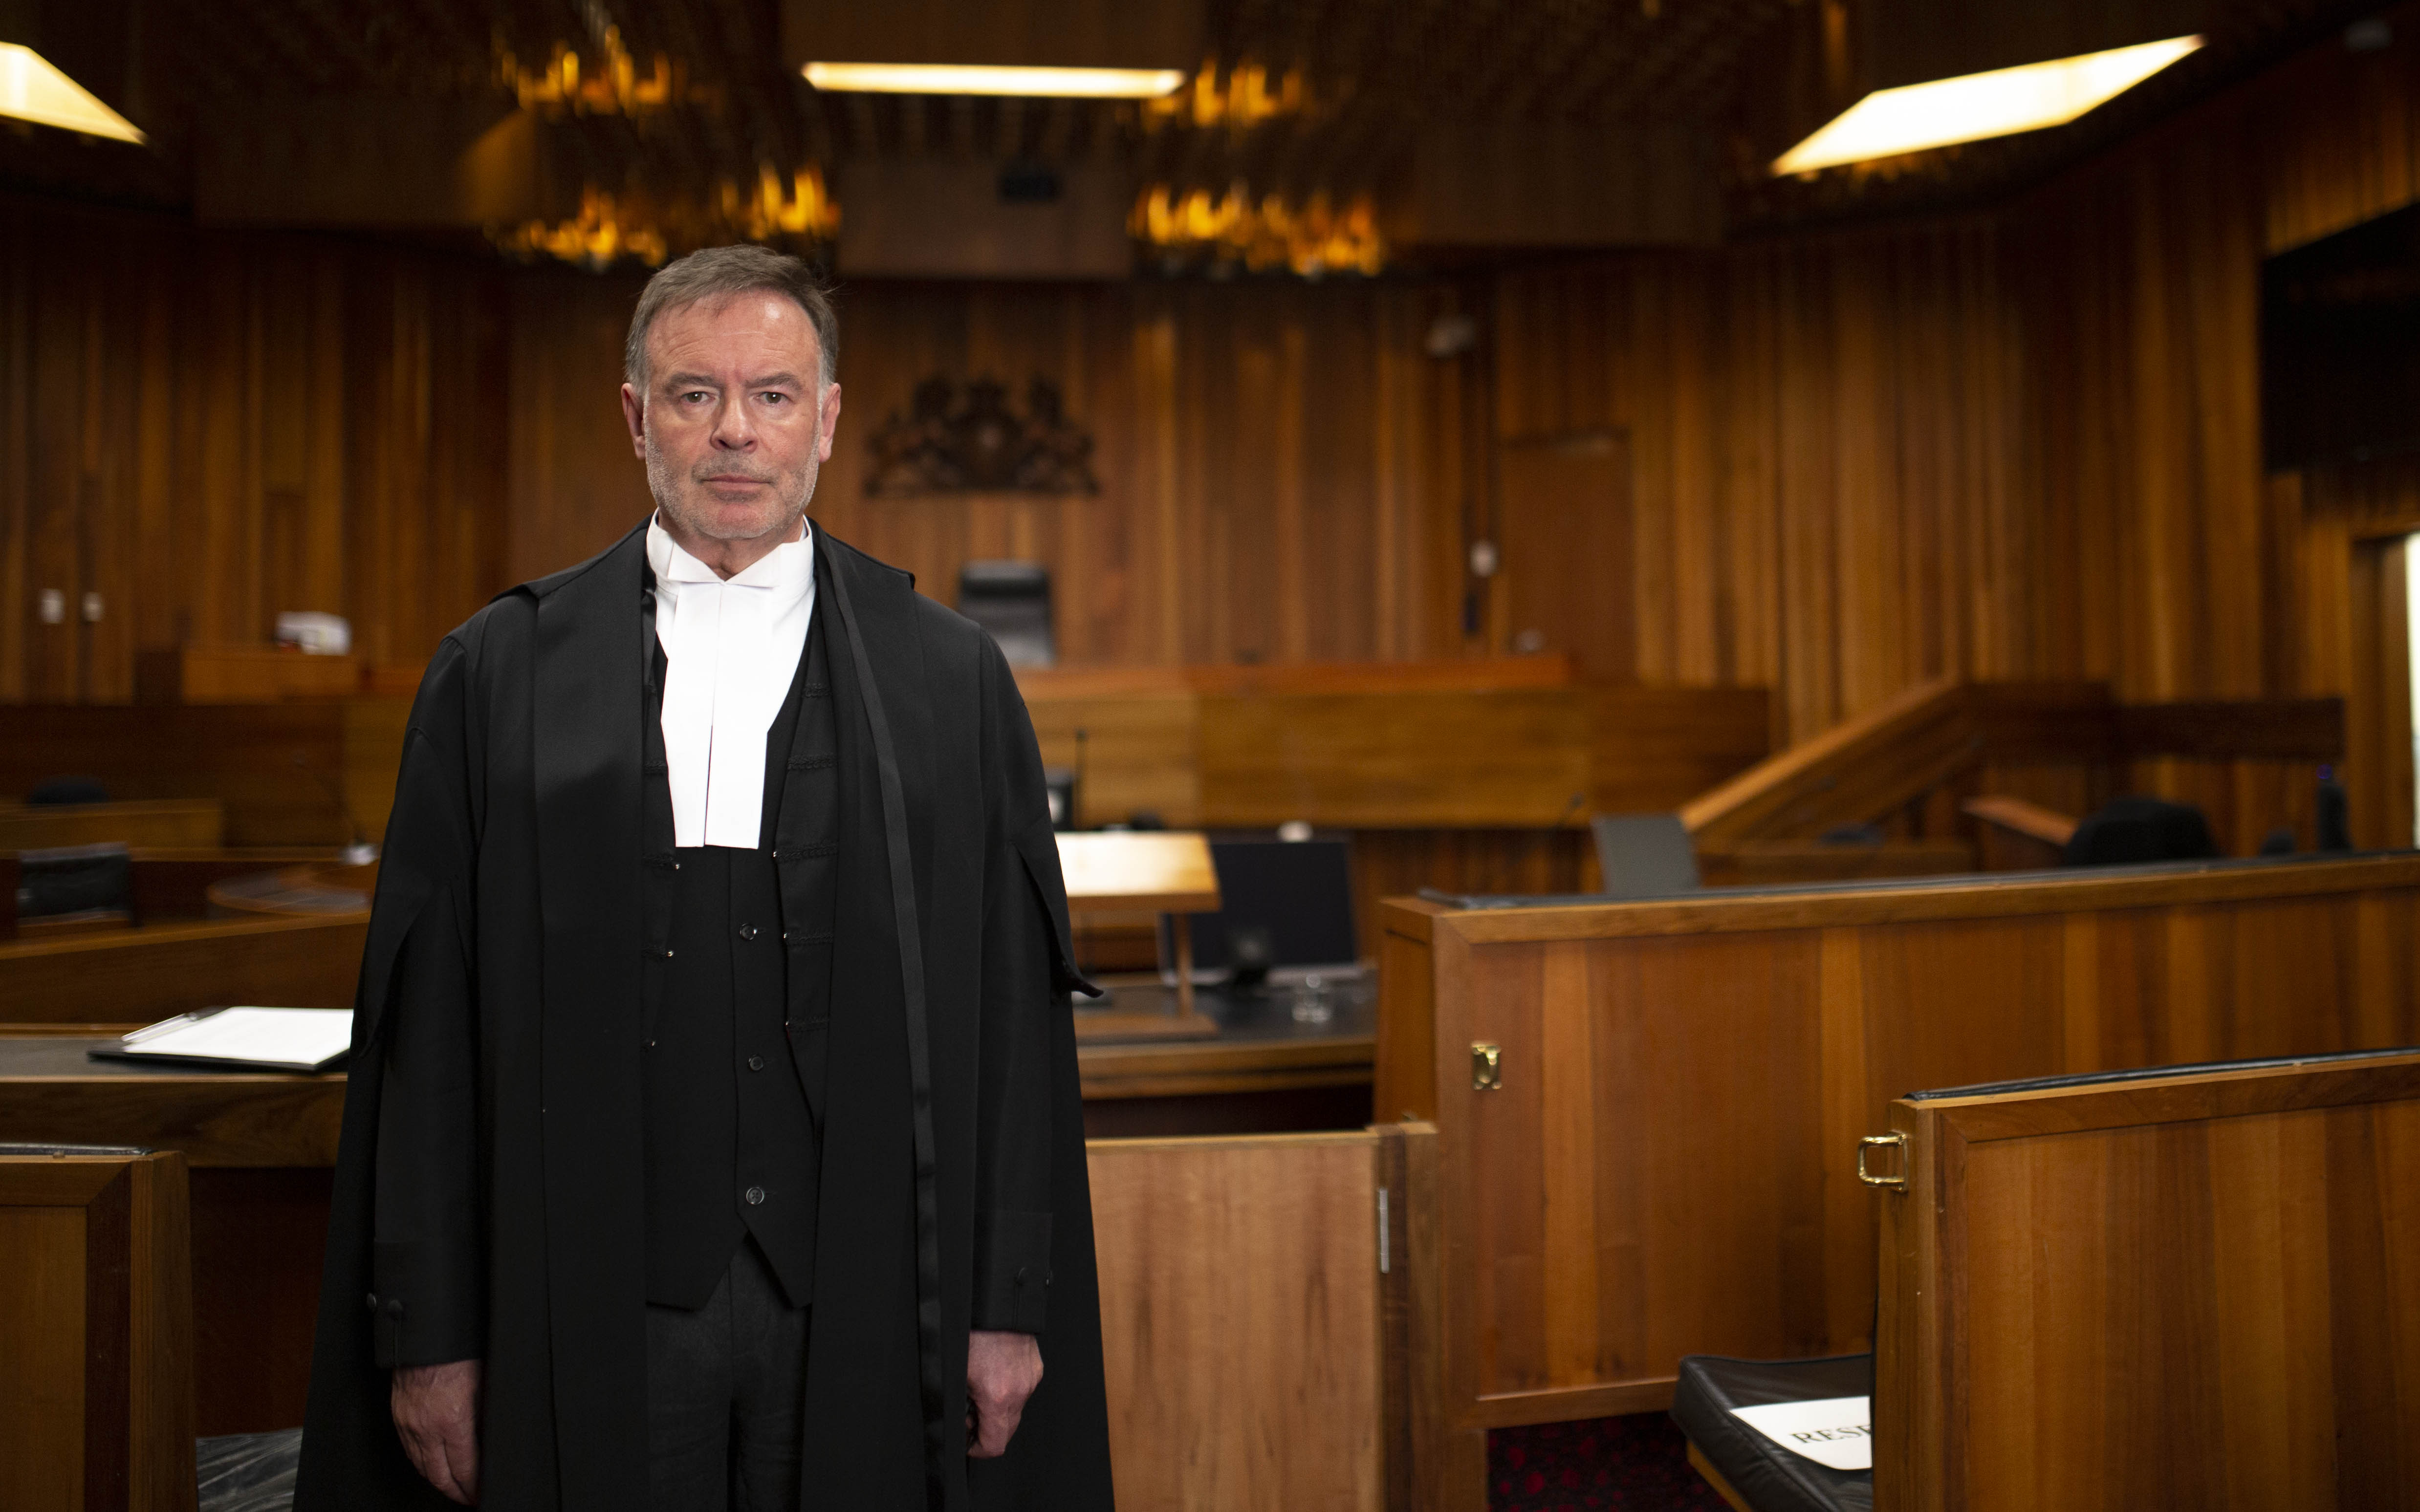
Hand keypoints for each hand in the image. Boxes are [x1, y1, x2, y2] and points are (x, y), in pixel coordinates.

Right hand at [392, 1358, 482, 1503]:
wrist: (426, 1338)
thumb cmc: (457, 1355)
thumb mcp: (484, 1387)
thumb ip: (484, 1418)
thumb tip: (487, 1441)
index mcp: (454, 1421)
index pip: (465, 1468)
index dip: (473, 1486)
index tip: (479, 1493)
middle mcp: (428, 1428)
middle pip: (440, 1476)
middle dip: (455, 1492)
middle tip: (467, 1497)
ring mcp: (410, 1424)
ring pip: (422, 1466)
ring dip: (438, 1481)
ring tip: (451, 1487)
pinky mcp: (399, 1418)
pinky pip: (409, 1451)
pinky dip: (421, 1464)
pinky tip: (430, 1466)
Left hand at [965, 1330, 1042, 1457]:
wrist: (998, 1305)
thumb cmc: (974, 1333)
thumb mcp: (957, 1374)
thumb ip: (960, 1405)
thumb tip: (963, 1421)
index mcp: (998, 1397)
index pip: (995, 1445)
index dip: (978, 1449)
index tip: (968, 1442)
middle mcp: (1020, 1391)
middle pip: (1008, 1431)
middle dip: (988, 1428)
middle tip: (970, 1412)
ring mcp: (1031, 1379)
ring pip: (1015, 1410)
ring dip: (998, 1409)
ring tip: (980, 1388)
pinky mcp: (1036, 1368)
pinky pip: (1022, 1390)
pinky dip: (1008, 1391)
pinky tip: (994, 1373)